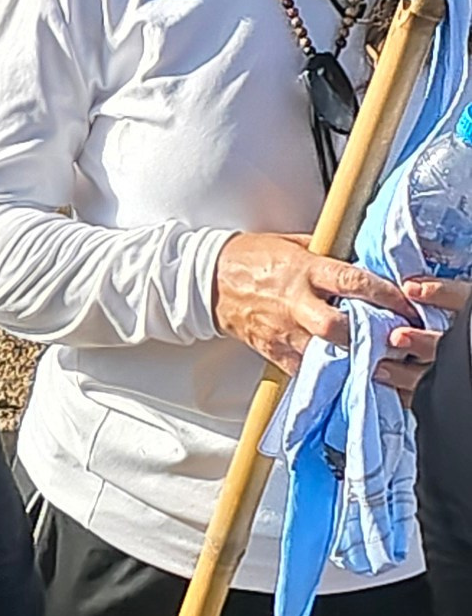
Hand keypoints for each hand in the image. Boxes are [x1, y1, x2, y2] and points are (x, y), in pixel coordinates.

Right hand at [214, 230, 446, 390]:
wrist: (209, 279)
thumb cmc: (252, 257)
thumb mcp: (294, 244)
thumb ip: (327, 256)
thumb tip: (362, 262)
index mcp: (303, 270)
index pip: (351, 282)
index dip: (384, 295)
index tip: (406, 304)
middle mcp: (294, 302)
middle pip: (338, 327)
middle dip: (368, 335)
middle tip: (393, 338)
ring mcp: (282, 329)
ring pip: (323, 353)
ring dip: (351, 358)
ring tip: (375, 359)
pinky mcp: (272, 349)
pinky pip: (304, 368)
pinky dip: (326, 370)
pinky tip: (343, 370)